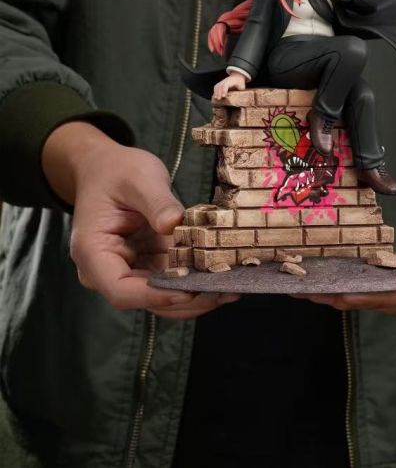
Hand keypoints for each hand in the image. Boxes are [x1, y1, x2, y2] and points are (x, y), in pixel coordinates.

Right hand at [42, 121, 238, 318]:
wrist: (106, 169)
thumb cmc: (116, 171)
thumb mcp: (139, 178)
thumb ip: (157, 202)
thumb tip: (175, 224)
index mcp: (93, 252)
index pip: (121, 290)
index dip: (157, 294)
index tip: (189, 290)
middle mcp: (107, 270)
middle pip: (145, 299)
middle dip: (185, 298)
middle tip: (223, 291)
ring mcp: (128, 270)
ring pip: (162, 295)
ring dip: (195, 295)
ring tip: (230, 286)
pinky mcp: (146, 265)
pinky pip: (170, 280)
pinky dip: (194, 280)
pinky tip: (222, 275)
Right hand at [213, 70, 246, 99]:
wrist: (237, 76)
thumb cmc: (240, 83)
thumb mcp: (242, 86)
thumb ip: (240, 91)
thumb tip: (241, 98)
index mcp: (232, 81)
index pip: (226, 85)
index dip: (224, 90)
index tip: (223, 96)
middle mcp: (226, 80)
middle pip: (220, 86)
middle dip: (219, 92)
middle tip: (219, 99)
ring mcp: (223, 81)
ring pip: (217, 86)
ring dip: (216, 92)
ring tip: (216, 98)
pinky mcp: (220, 83)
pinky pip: (216, 86)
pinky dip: (215, 91)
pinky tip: (215, 96)